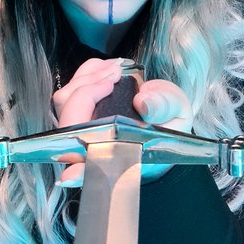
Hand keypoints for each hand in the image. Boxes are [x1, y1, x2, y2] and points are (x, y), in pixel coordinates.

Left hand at [53, 59, 192, 186]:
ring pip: (65, 103)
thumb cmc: (169, 120)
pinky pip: (70, 90)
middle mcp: (96, 146)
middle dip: (89, 92)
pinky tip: (106, 68)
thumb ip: (164, 108)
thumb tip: (143, 102)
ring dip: (88, 78)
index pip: (90, 167)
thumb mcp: (178, 114)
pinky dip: (86, 73)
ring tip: (115, 69)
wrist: (164, 111)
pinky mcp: (79, 110)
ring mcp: (83, 128)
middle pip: (71, 123)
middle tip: (116, 76)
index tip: (70, 175)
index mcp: (121, 157)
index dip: (77, 170)